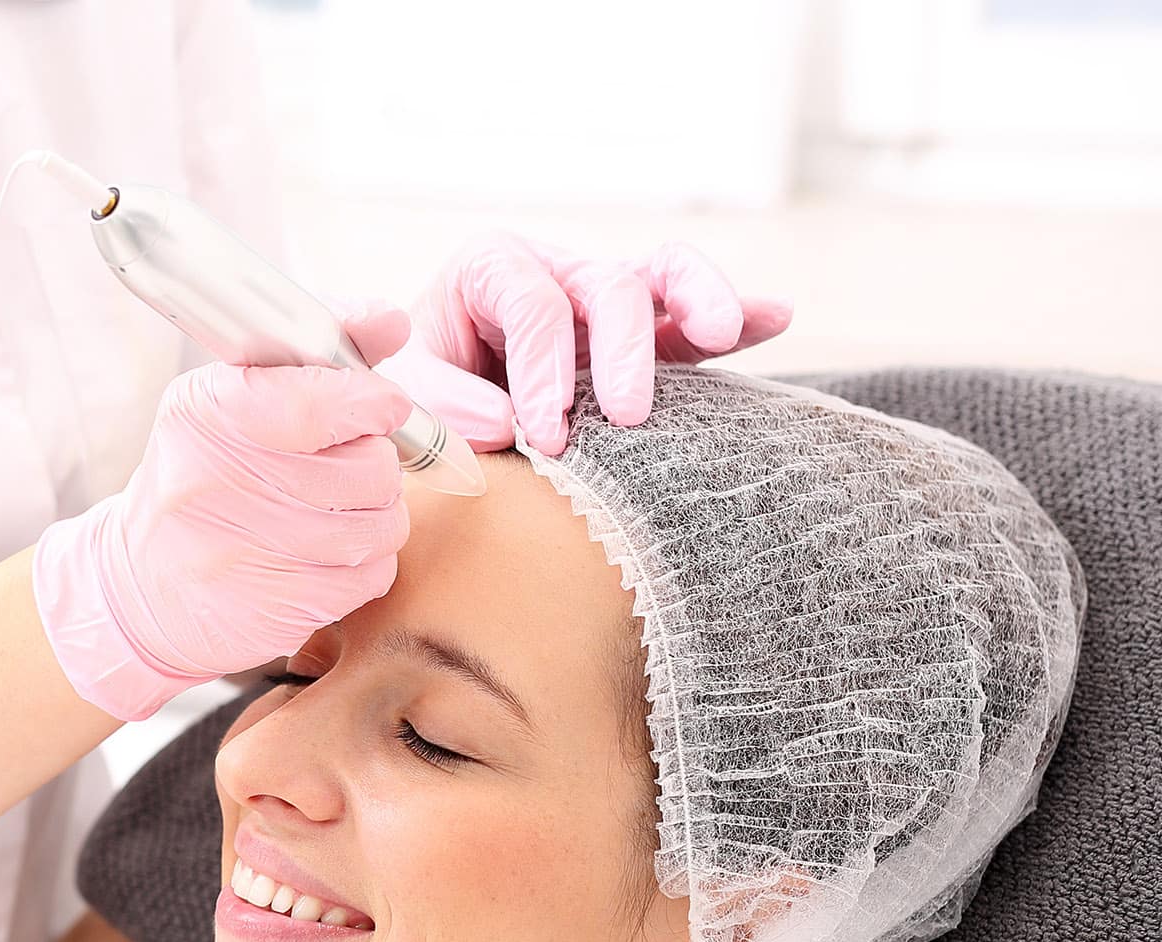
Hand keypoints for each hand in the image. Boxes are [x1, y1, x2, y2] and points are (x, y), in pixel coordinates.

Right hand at [34, 309, 414, 720]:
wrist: (139, 586)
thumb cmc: (202, 477)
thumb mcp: (232, 400)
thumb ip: (316, 356)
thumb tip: (389, 320)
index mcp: (207, 414)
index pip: (317, 403)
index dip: (370, 402)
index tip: (382, 404)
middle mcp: (217, 483)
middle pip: (367, 467)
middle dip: (372, 463)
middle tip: (341, 466)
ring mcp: (245, 553)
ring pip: (379, 525)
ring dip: (374, 515)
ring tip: (336, 509)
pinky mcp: (275, 609)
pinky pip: (372, 575)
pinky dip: (364, 563)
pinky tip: (325, 553)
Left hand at [408, 234, 792, 454]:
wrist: (434, 396)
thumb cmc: (418, 385)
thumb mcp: (404, 387)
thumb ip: (440, 401)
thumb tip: (507, 423)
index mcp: (491, 268)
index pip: (533, 303)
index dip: (543, 369)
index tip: (544, 435)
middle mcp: (556, 270)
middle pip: (609, 286)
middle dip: (623, 351)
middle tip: (626, 417)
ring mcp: (605, 298)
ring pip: (665, 275)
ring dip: (701, 299)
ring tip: (720, 334)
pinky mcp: (645, 334)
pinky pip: (694, 312)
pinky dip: (738, 314)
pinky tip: (774, 318)